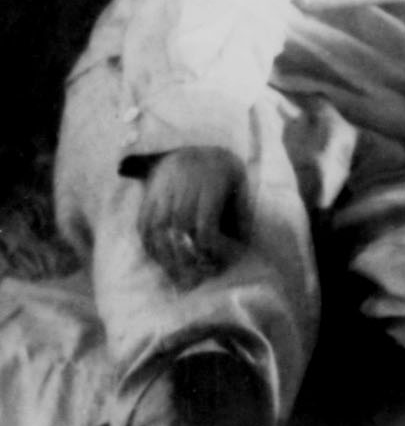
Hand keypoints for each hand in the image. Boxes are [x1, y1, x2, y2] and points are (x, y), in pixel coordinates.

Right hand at [138, 146, 251, 290]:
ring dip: (167, 259)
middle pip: (180, 231)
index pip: (205, 226)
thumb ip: (240, 212)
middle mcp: (183, 187)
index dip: (209, 250)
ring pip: (158, 231)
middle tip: (197, 281)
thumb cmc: (224, 171)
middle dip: (187, 259)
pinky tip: (160, 263)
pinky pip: (143, 226)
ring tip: (178, 279)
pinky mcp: (148, 196)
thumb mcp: (240, 184)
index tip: (216, 264)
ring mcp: (162, 191)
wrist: (194, 144)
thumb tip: (241, 244)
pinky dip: (150, 247)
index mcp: (211, 183)